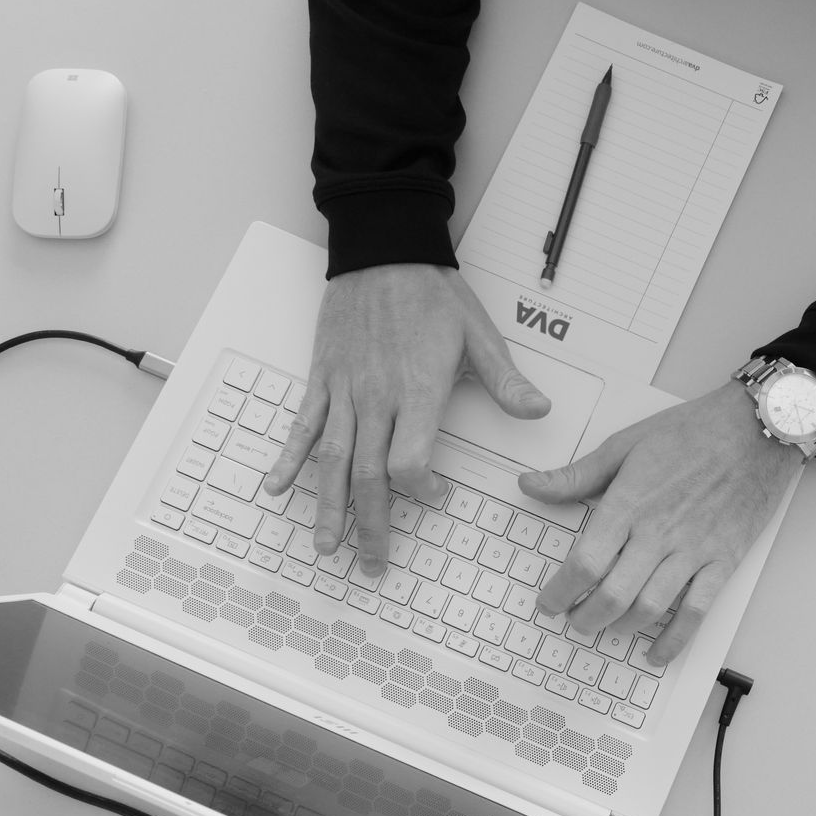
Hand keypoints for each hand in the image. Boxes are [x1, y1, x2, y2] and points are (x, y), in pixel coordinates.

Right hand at [263, 263, 549, 576]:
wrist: (383, 249)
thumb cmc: (432, 292)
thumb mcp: (480, 334)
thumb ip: (506, 381)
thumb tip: (540, 412)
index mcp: (417, 391)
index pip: (408, 461)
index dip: (419, 490)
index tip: (436, 498)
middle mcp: (375, 397)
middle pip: (367, 476)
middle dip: (370, 527)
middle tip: (372, 565)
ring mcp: (344, 390)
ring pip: (331, 461)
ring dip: (327, 508)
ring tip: (325, 546)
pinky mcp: (322, 378)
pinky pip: (302, 425)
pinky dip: (288, 458)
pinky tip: (276, 488)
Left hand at [519, 380, 800, 665]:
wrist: (756, 429)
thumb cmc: (692, 432)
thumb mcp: (625, 444)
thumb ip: (576, 475)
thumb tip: (530, 485)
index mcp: (629, 504)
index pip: (585, 562)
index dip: (561, 592)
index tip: (549, 603)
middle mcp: (658, 533)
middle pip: (613, 595)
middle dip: (586, 618)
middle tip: (574, 622)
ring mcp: (693, 550)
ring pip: (650, 607)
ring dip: (623, 628)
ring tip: (608, 630)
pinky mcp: (724, 560)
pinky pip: (698, 610)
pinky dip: (676, 639)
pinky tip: (658, 653)